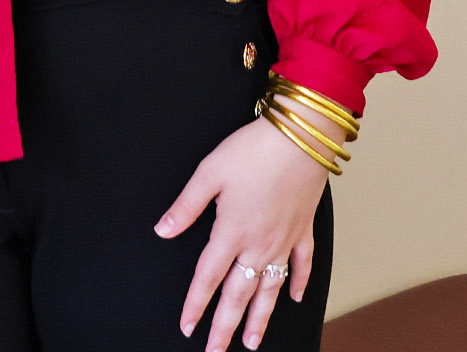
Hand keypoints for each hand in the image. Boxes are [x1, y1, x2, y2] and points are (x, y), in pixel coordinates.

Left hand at [154, 111, 338, 350]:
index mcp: (231, 232)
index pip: (207, 278)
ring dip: (260, 318)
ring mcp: (284, 240)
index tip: (187, 326)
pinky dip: (299, 282)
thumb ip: (185, 206)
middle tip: (216, 351)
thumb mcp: (210, 172)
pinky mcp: (303, 228)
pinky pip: (302, 264)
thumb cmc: (255, 149)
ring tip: (251, 341)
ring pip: (270, 289)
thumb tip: (163, 231)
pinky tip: (296, 298)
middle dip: (225, 326)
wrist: (303, 136)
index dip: (195, 304)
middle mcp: (258, 244)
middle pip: (238, 294)